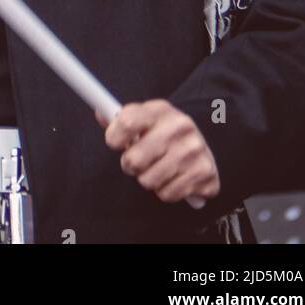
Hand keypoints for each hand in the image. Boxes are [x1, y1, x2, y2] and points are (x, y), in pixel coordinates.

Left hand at [95, 99, 220, 204]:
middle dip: (130, 165)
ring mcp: (193, 149)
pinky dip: (165, 191)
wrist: (203, 149)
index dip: (114, 137)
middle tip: (138, 161)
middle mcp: (179, 126)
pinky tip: (173, 179)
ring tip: (157, 169)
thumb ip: (122, 119)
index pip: (126, 122)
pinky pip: (167, 194)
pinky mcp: (204, 172)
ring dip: (148, 180)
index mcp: (160, 109)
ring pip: (148, 180)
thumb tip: (100, 113)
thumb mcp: (145, 120)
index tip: (116, 143)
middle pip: (134, 159)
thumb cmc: (164, 135)